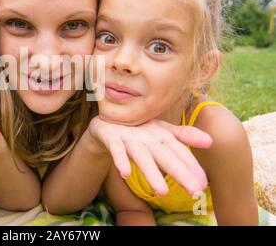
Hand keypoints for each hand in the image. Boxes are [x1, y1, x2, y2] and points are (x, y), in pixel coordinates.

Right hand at [89, 116, 211, 196]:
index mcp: (161, 135)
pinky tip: (125, 174)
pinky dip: (120, 160)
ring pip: (141, 156)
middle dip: (180, 172)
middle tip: (195, 190)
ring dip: (151, 172)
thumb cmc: (138, 130)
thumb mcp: (160, 132)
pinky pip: (116, 150)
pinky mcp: (111, 138)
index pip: (179, 152)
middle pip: (165, 156)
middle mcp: (147, 136)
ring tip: (162, 191)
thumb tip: (210, 141)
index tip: (204, 184)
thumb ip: (183, 136)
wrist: (105, 122)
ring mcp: (129, 137)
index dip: (192, 167)